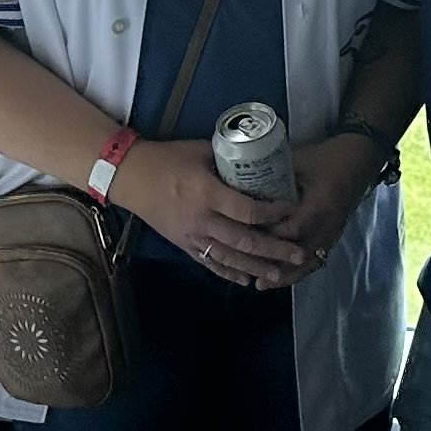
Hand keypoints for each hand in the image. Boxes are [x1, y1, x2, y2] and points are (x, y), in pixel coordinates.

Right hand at [107, 137, 303, 287]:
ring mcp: (192, 237)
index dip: (272, 212)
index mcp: (207, 193)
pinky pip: (210, 264)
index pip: (247, 210)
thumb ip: (230, 160)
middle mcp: (201, 220)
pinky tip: (248, 280)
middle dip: (274, 249)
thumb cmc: (168, 158)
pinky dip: (230, 273)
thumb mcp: (201, 150)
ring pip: (229, 259)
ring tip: (281, 274)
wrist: (130, 177)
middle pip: (244, 241)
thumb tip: (260, 160)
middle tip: (300, 252)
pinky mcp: (184, 245)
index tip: (292, 208)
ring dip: (257, 268)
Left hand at [259, 135, 381, 290]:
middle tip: (246, 271)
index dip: (268, 236)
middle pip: (299, 254)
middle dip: (273, 264)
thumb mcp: (299, 161)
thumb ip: (274, 175)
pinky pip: (316, 259)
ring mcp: (333, 233)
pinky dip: (298, 271)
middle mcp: (328, 225)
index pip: (291, 229)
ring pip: (308, 263)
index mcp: (319, 205)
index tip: (244, 238)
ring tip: (261, 284)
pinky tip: (281, 277)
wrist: (360, 159)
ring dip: (285, 275)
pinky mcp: (334, 236)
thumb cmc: (328, 157)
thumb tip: (241, 185)